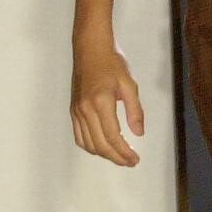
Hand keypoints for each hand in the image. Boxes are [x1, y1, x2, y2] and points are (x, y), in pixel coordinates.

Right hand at [70, 41, 143, 165]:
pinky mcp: (73, 110)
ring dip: (103, 154)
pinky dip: (90, 146)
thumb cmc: (111, 63)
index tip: (135, 159)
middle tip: (130, 162)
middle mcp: (86, 109)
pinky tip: (102, 147)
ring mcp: (77, 111)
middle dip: (116, 157)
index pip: (113, 137)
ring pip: (88, 143)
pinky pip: (79, 136)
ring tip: (119, 156)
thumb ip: (135, 111)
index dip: (124, 152)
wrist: (90, 49)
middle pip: (100, 144)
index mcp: (101, 102)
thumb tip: (138, 133)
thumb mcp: (129, 85)